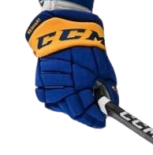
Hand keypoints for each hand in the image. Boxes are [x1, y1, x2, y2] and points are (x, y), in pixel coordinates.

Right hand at [25, 9, 118, 128]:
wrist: (65, 31)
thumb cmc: (89, 50)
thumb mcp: (105, 69)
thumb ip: (108, 89)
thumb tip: (111, 106)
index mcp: (81, 82)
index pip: (86, 110)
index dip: (95, 119)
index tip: (101, 123)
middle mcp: (63, 84)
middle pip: (73, 112)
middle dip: (85, 117)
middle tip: (93, 117)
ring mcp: (50, 83)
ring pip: (59, 107)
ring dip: (71, 109)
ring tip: (80, 105)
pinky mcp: (40, 79)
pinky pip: (46, 98)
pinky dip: (57, 102)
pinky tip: (66, 97)